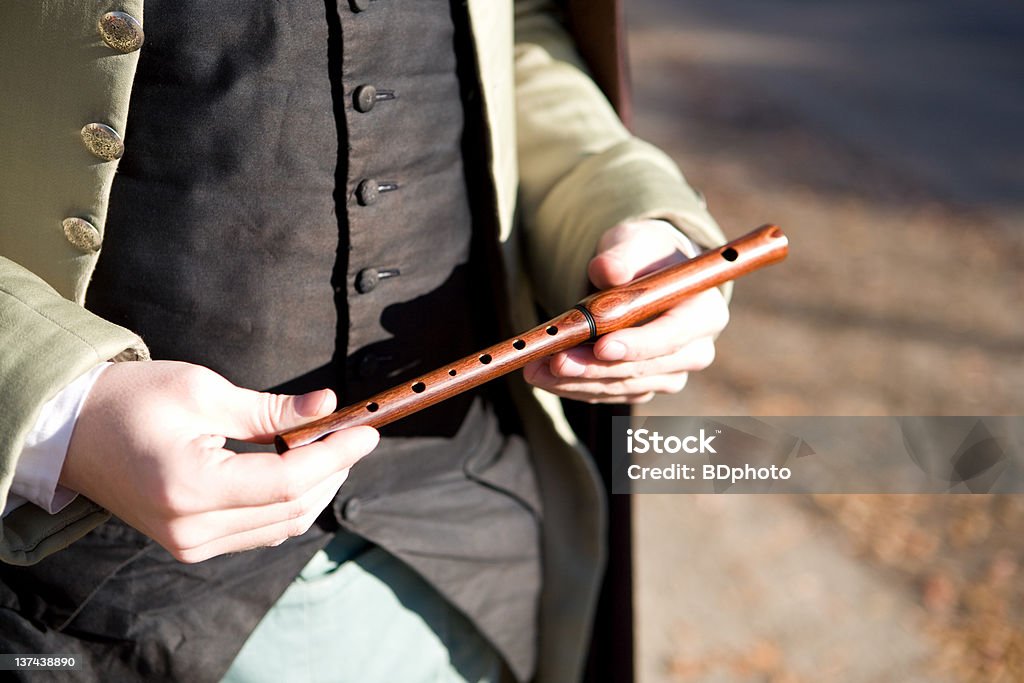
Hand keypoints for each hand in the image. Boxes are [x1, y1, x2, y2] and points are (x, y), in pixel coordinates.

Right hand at [61, 361, 377, 562]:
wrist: (72, 432)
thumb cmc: (131, 401)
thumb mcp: (203, 392)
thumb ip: (270, 410)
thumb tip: (326, 407)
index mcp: (191, 487)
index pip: (288, 482)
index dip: (336, 456)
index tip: (367, 431)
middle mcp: (191, 528)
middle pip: (291, 509)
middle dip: (333, 471)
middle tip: (351, 433)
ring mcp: (189, 544)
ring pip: (280, 526)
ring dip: (315, 490)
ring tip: (329, 448)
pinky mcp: (190, 545)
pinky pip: (258, 532)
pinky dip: (287, 504)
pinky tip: (299, 471)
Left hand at [523, 220, 728, 402]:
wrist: (643, 274)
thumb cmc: (644, 255)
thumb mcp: (636, 243)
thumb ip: (623, 256)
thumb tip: (606, 270)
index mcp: (703, 313)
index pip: (671, 337)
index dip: (637, 345)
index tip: (602, 346)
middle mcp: (694, 351)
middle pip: (642, 369)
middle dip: (594, 367)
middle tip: (555, 361)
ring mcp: (668, 374)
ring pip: (619, 386)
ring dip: (575, 381)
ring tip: (536, 368)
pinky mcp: (642, 386)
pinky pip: (606, 393)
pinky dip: (573, 386)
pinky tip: (543, 376)